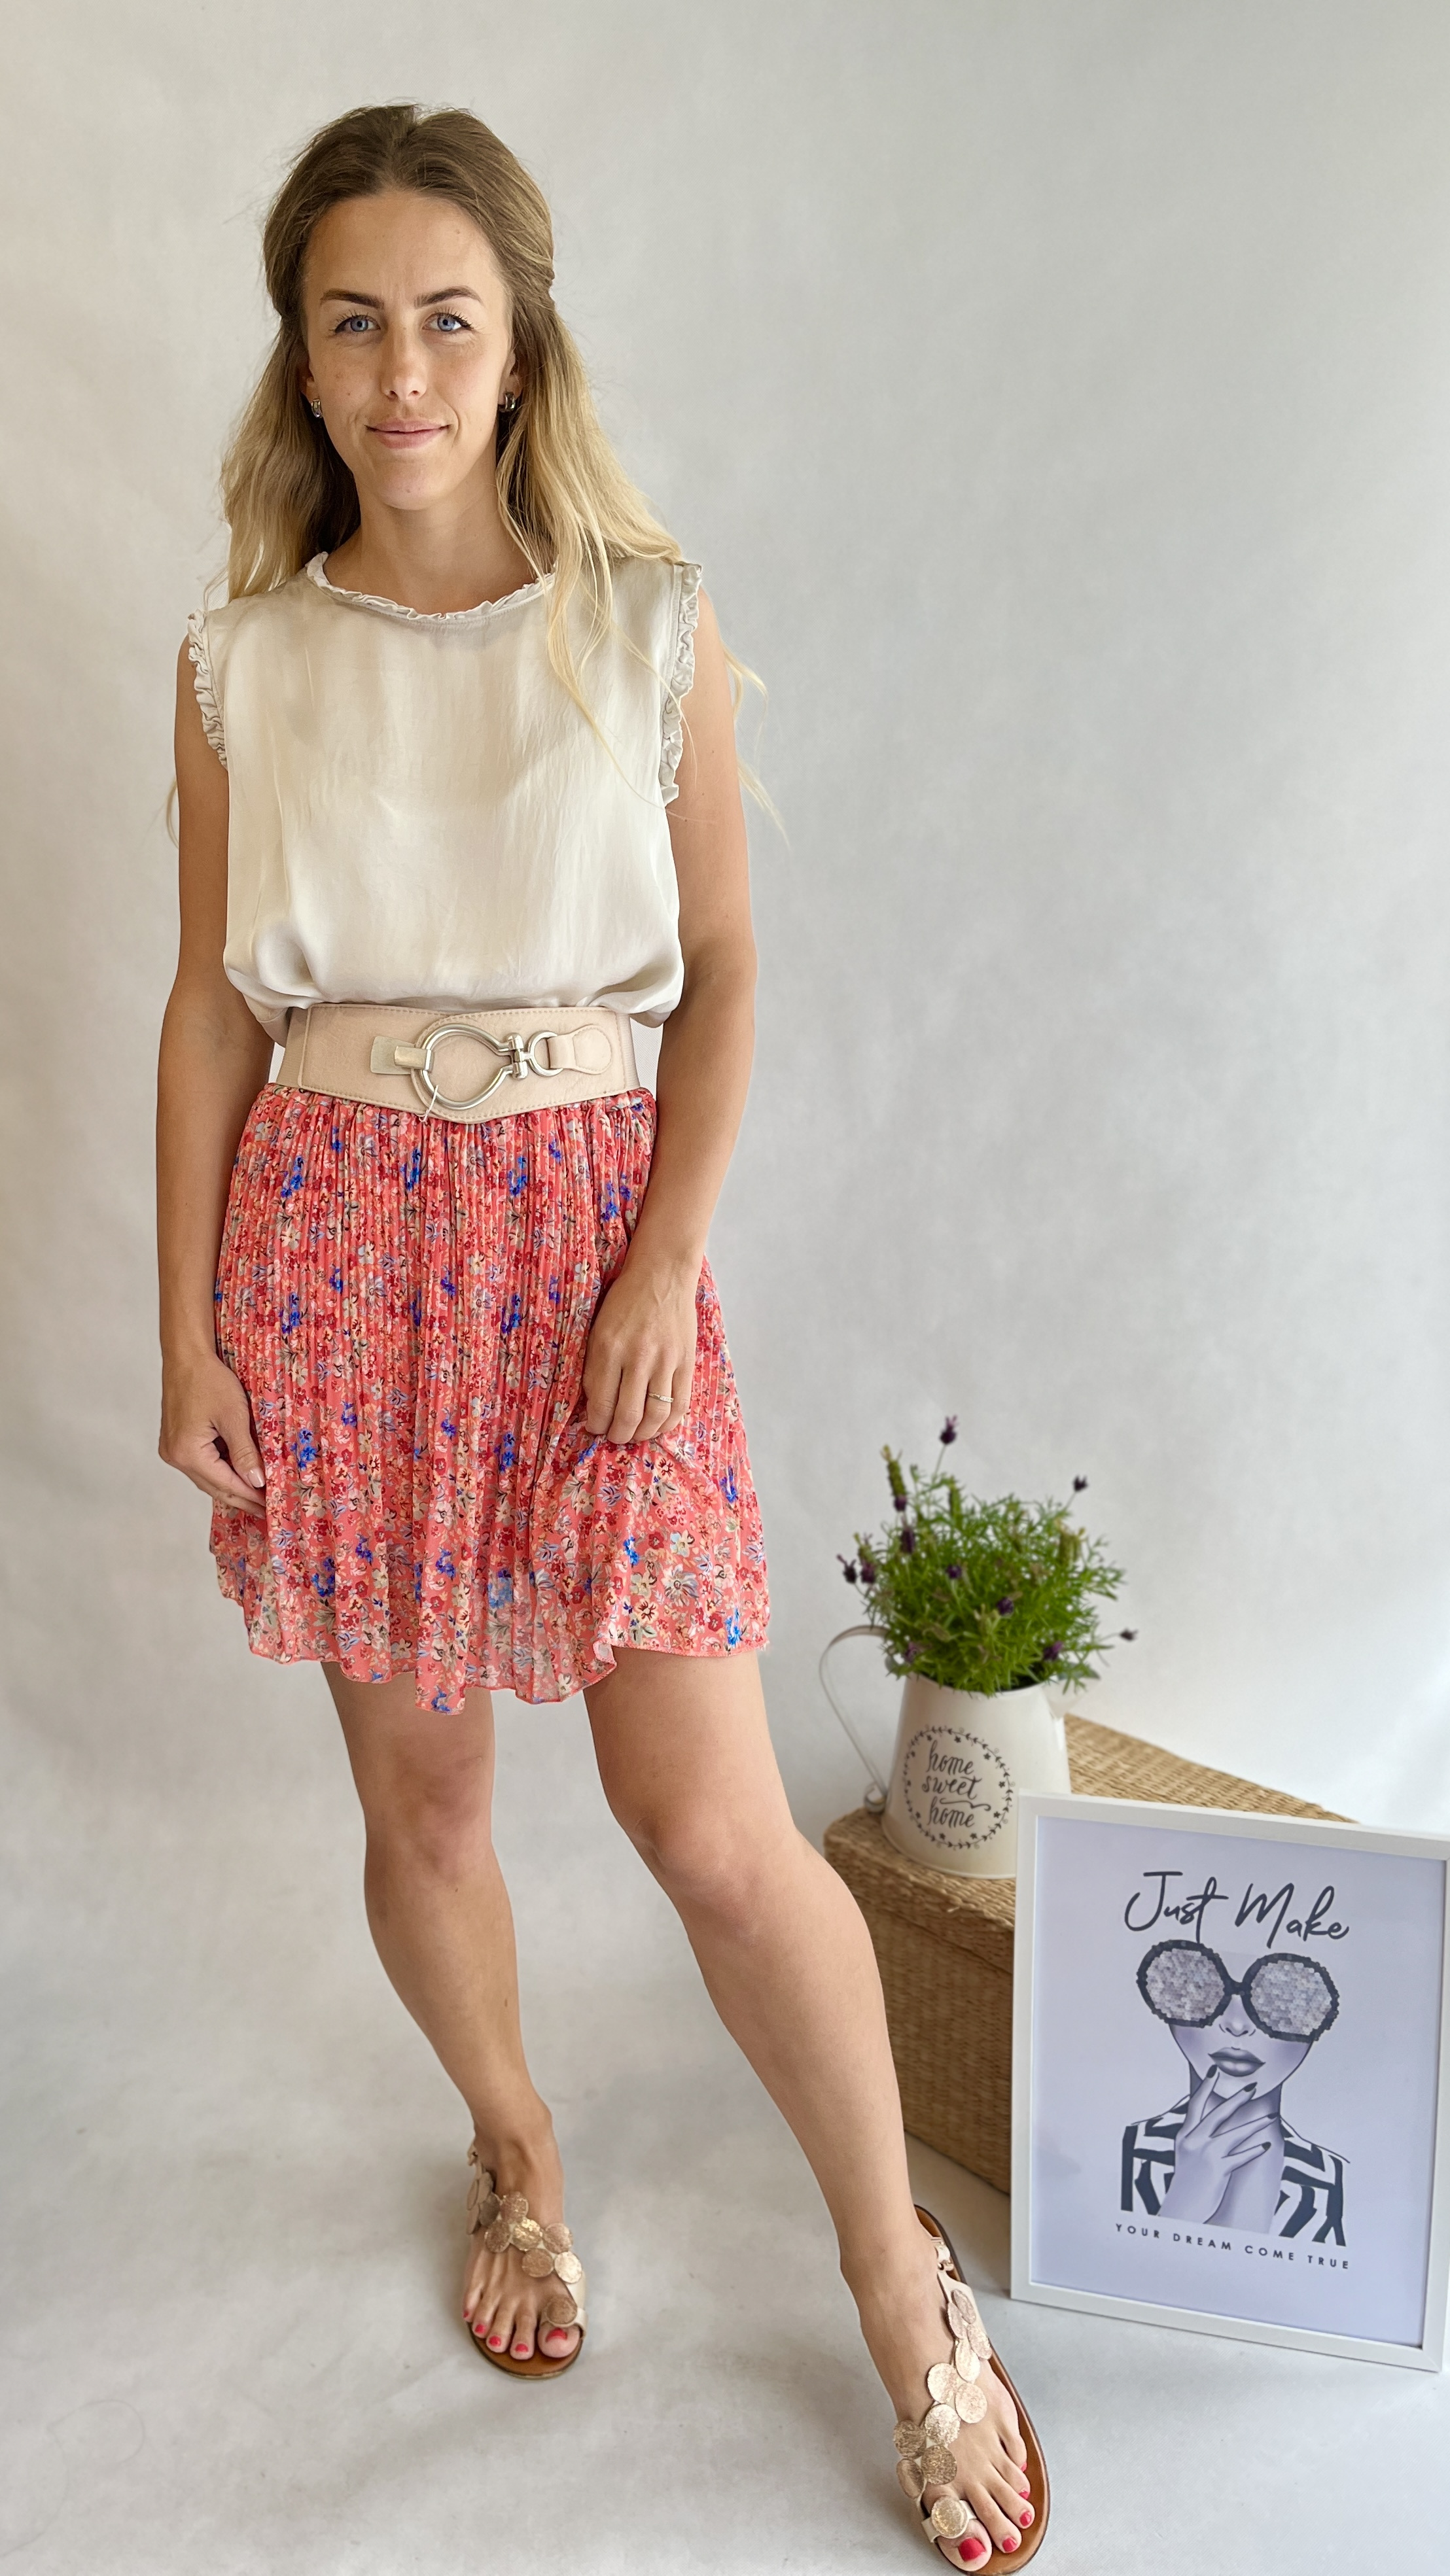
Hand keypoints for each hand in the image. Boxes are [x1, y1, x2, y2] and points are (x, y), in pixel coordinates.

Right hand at [160, 1350, 266, 1514]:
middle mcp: (175, 1457)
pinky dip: (222, 1471)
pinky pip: (202, 1464)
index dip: (251, 1497)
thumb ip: (245, 1452)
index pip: (226, 1485)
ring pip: (208, 1478)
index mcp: (188, 1453)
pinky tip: (240, 1474)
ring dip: (232, 1486)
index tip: (272, 1507)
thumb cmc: (209, 1380)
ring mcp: (173, 1449)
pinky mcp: (176, 1441)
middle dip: (242, 1498)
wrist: (186, 1356)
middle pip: (214, 1487)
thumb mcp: (234, 1416)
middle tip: (268, 1509)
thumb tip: (257, 1482)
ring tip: (258, 1495)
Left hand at [582, 1254, 697, 1444]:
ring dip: (642, 1434)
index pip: (600, 1402)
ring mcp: (664, 1360)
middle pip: (627, 1415)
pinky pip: (679, 1404)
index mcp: (608, 1348)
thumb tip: (595, 1406)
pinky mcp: (685, 1361)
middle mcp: (637, 1356)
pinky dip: (668, 1423)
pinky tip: (658, 1426)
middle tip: (613, 1436)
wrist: (662, 1273)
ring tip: (633, 1434)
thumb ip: (596, 1366)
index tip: (593, 1427)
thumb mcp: (598, 1329)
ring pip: (654, 1415)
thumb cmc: (624, 1300)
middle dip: (617, 1435)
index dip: (595, 1423)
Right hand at [1160, 2067, 1275, 2223]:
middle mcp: (1193, 2142)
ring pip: (1234, 2133)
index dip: (1205, 2087)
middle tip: (1252, 2088)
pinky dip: (1254, 2151)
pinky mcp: (1217, 2171)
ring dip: (1255, 2124)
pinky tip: (1265, 2146)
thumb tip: (1212, 2124)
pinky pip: (1240, 2157)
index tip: (1213, 2071)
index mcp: (1184, 2136)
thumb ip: (1196, 2138)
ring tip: (1270, 2117)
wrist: (1181, 2210)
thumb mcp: (1185, 2155)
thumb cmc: (1187, 2184)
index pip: (1195, 2105)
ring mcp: (1206, 2156)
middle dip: (1236, 2099)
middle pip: (1217, 2114)